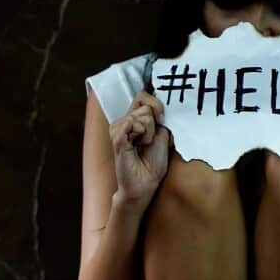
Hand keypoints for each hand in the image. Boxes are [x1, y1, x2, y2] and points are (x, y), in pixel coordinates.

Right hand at [110, 92, 172, 206]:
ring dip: (149, 132)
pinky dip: (142, 134)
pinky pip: (132, 122)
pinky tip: (137, 146)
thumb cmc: (153, 164)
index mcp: (134, 120)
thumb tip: (159, 100)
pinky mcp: (117, 137)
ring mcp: (118, 129)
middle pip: (144, 104)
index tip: (162, 122)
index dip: (157, 105)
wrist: (145, 184)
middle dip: (154, 122)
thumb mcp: (163, 135)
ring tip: (143, 146)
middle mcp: (124, 122)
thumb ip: (159, 118)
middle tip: (149, 140)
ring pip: (141, 114)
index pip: (143, 96)